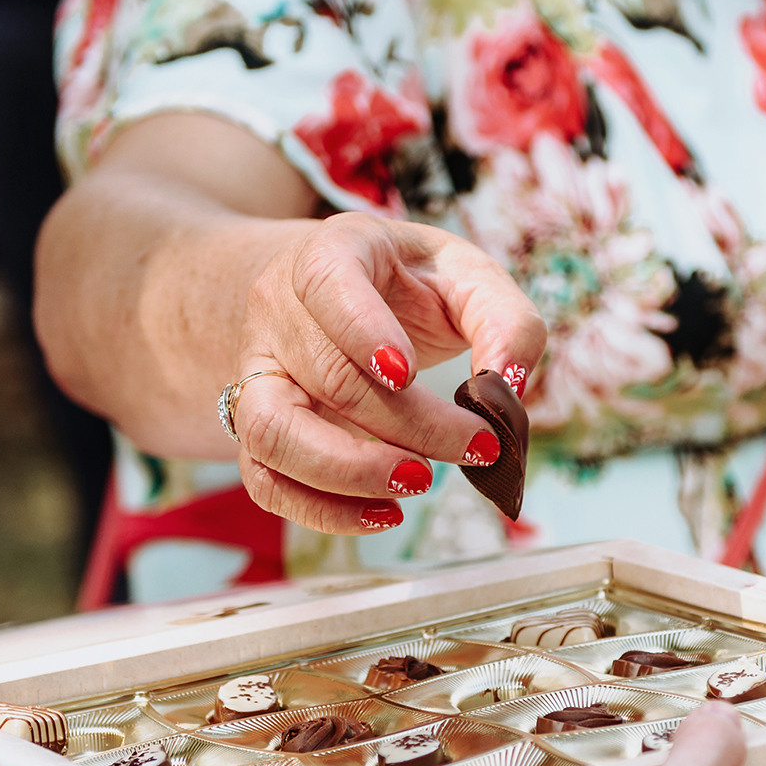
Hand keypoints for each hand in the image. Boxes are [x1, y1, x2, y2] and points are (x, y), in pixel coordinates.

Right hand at [229, 211, 547, 533]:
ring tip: (420, 481)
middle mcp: (277, 309)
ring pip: (272, 432)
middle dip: (410, 425)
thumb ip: (505, 320)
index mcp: (332, 252)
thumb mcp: (467, 276)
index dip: (363, 331)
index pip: (327, 285)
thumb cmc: (412, 285)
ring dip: (348, 473)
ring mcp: (257, 370)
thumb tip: (510, 386)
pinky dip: (322, 510)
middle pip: (329, 376)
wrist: (337, 290)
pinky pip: (264, 479)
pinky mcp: (256, 425)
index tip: (408, 374)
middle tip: (478, 447)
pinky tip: (384, 512)